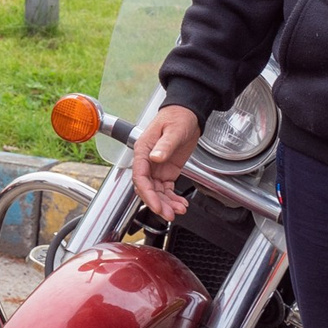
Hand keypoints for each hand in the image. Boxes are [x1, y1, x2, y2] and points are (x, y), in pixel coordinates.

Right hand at [129, 103, 200, 218]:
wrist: (188, 114)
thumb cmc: (177, 117)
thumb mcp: (173, 130)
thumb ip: (164, 145)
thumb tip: (155, 158)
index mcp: (143, 150)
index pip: (140, 176)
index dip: (147, 193)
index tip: (156, 205)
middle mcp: (147, 161)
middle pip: (148, 188)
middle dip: (158, 203)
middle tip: (169, 214)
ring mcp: (157, 167)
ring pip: (157, 191)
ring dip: (166, 203)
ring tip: (179, 210)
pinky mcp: (167, 171)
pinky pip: (166, 189)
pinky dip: (172, 198)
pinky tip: (180, 203)